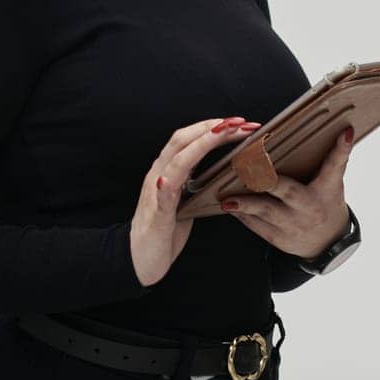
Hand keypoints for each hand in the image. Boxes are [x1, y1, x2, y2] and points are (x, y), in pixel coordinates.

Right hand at [131, 117, 261, 286]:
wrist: (139, 258)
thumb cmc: (165, 230)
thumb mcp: (184, 199)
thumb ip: (194, 181)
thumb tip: (219, 168)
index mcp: (168, 170)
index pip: (189, 138)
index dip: (213, 127)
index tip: (239, 123)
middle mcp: (160, 175)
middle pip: (183, 140)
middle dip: (212, 128)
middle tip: (240, 122)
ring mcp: (156, 193)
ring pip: (175, 162)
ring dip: (199, 145)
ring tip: (220, 134)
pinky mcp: (157, 216)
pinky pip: (160, 198)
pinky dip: (165, 186)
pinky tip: (168, 179)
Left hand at [221, 125, 354, 258]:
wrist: (329, 243)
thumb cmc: (325, 204)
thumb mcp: (332, 183)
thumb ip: (331, 161)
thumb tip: (341, 130)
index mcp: (327, 190)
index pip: (334, 166)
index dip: (340, 149)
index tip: (343, 133)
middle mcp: (310, 207)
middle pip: (288, 191)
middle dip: (267, 180)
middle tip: (247, 169)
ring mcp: (294, 224)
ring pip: (267, 211)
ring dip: (246, 203)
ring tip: (228, 198)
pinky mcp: (280, 238)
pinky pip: (257, 226)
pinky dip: (243, 215)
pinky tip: (229, 205)